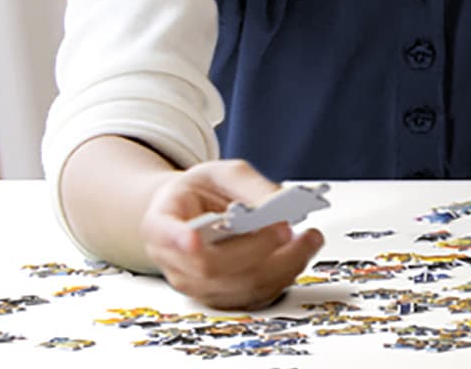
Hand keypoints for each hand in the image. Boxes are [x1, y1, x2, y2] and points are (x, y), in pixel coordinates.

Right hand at [138, 160, 324, 309]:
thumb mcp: (222, 173)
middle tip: (286, 227)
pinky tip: (301, 253)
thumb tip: (280, 201)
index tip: (193, 238)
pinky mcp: (222, 297)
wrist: (194, 212)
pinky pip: (255, 296)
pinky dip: (284, 276)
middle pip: (212, 266)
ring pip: (239, 287)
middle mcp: (174, 261)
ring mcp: (197, 285)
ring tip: (309, 238)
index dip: (177, 239)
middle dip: (256, 247)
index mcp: (161, 223)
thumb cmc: (203, 192)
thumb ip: (249, 185)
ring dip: (281, 265)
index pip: (164, 234)